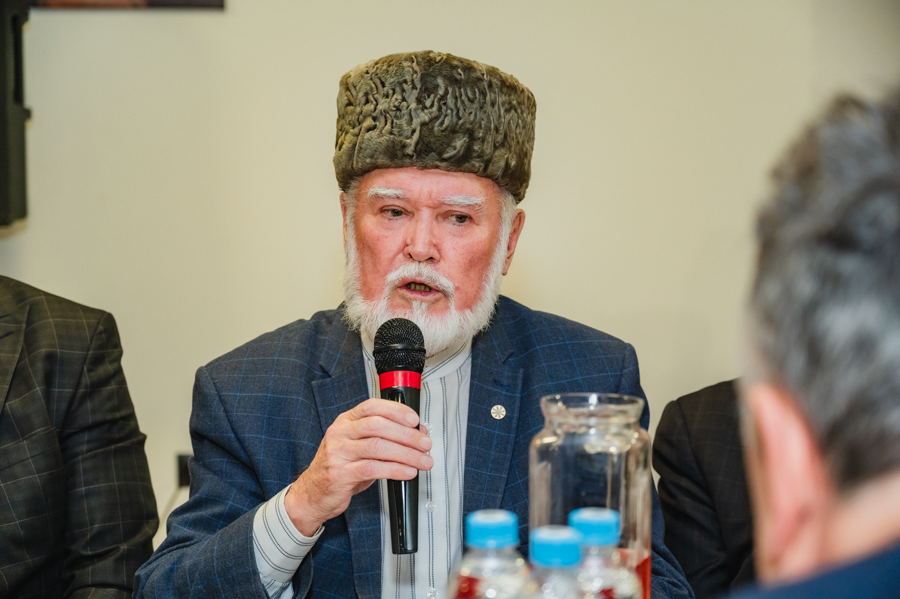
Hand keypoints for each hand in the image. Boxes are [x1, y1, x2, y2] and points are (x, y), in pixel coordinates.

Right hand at [284, 398, 432, 535]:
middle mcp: (340, 433)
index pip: (372, 407)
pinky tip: (408, 472)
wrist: (312, 494)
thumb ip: (385, 438)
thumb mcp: (359, 448)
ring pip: (377, 447)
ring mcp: (338, 452)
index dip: (396, 411)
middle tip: (425, 444)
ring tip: (422, 461)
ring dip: (406, 454)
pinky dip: (395, 470)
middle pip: (378, 425)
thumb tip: (417, 433)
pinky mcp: (340, 473)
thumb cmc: (340, 468)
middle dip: (407, 435)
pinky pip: (372, 468)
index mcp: (346, 421)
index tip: (415, 420)